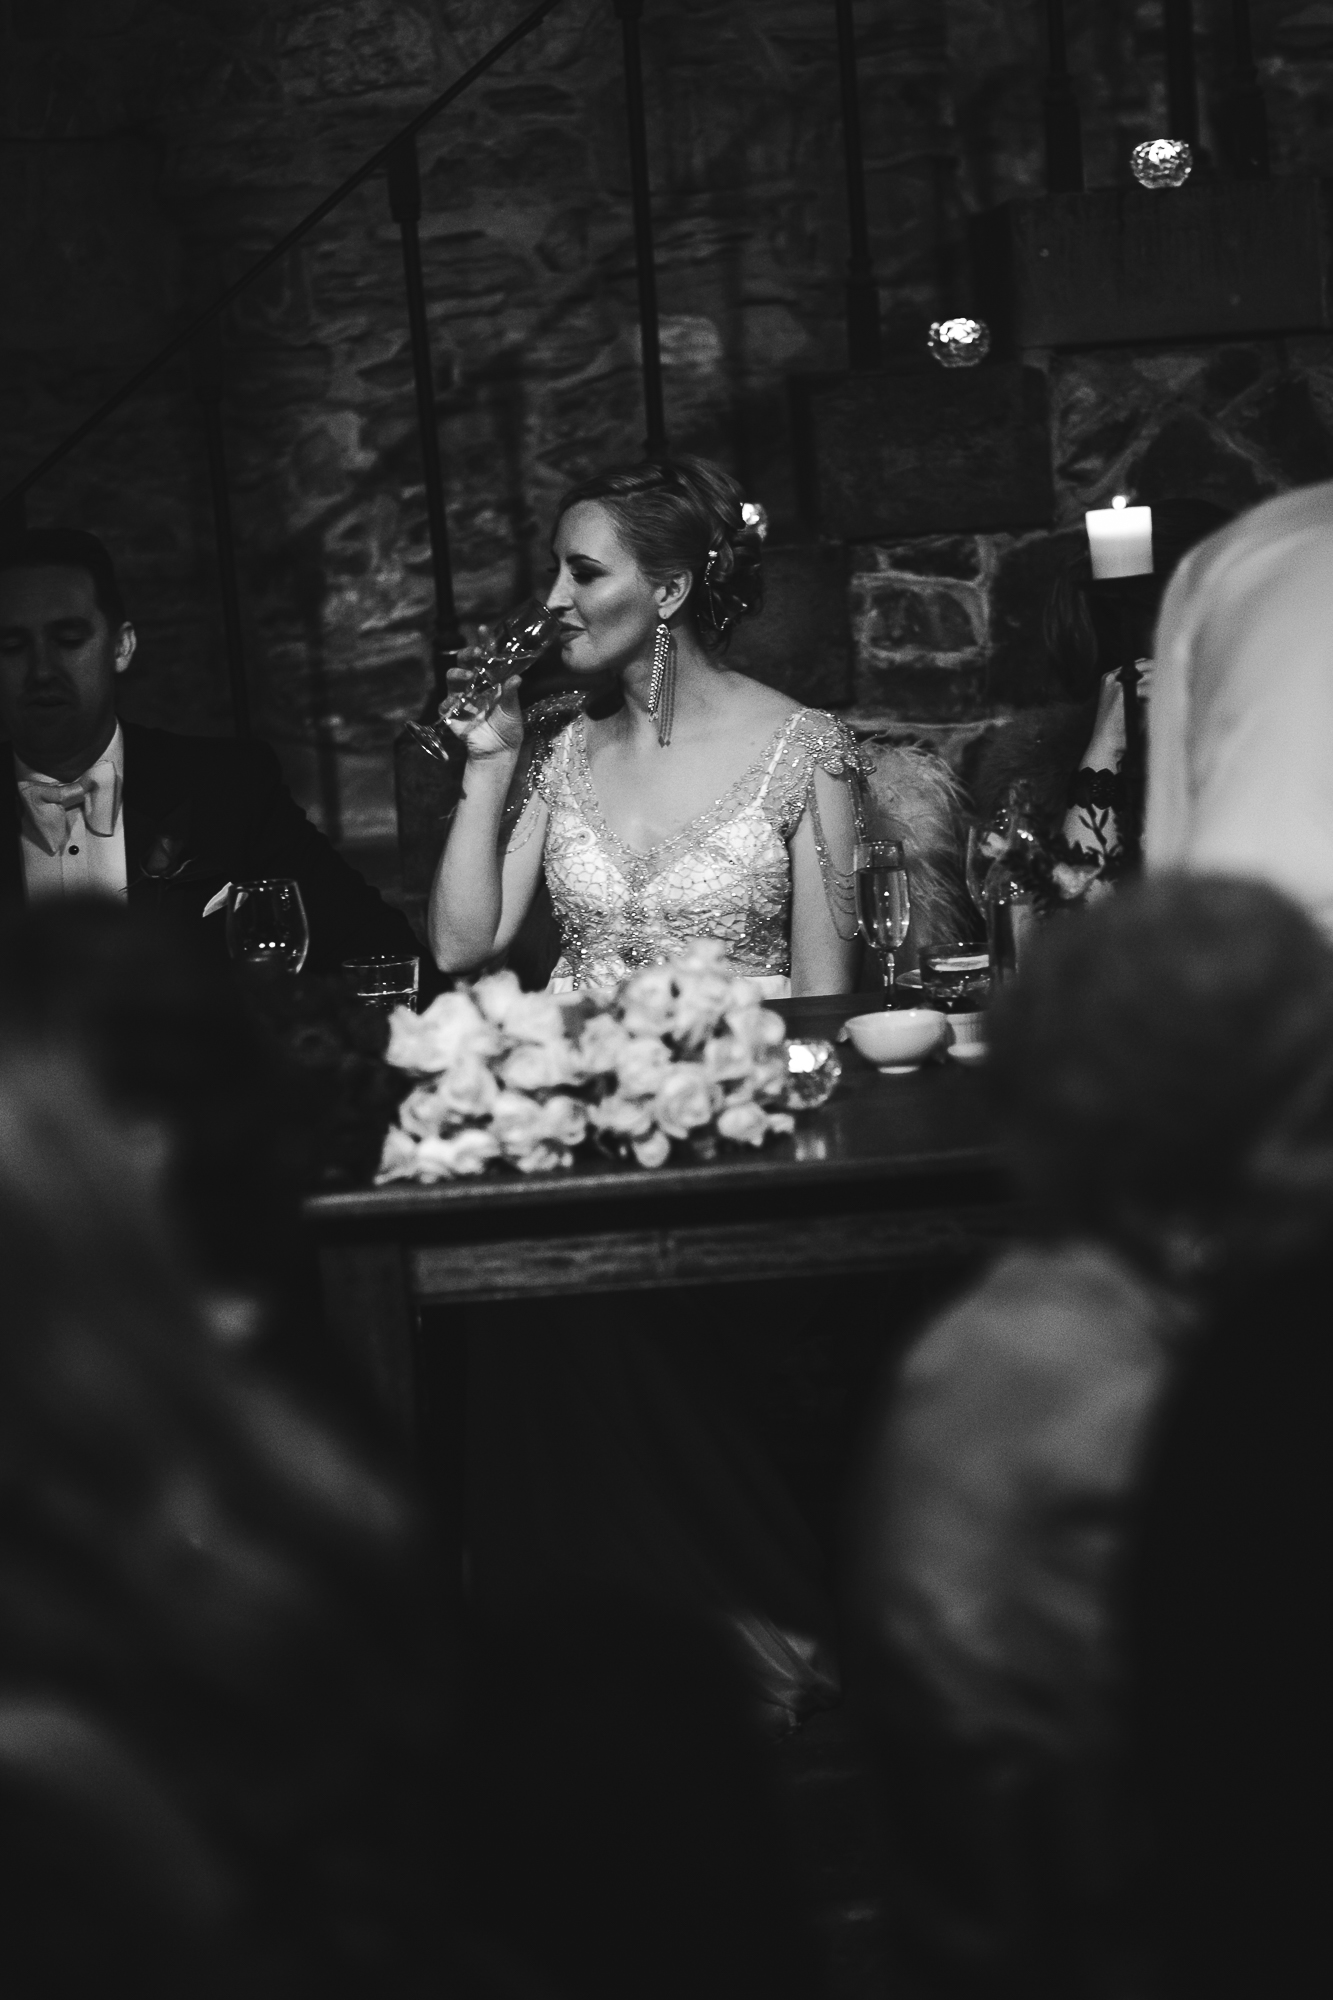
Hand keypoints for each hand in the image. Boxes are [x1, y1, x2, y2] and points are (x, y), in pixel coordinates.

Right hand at [442, 627, 522, 759]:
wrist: (499, 750)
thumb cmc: (508, 727)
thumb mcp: (513, 710)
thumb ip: (511, 694)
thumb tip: (517, 679)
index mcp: (490, 680)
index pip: (485, 657)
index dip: (484, 642)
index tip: (484, 629)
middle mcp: (474, 684)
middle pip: (464, 661)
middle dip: (467, 654)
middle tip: (475, 654)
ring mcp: (462, 697)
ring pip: (451, 677)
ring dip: (458, 674)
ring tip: (468, 677)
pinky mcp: (453, 713)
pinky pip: (445, 704)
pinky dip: (449, 703)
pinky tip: (456, 705)